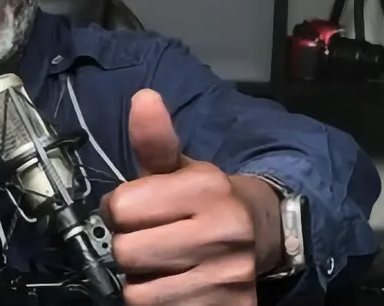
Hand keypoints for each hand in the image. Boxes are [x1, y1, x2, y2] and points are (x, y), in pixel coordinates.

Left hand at [104, 90, 259, 305]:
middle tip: (150, 237)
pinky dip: (156, 301)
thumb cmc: (205, 200)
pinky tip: (175, 284)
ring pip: (138, 289)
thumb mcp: (179, 167)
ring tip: (162, 262)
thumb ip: (155, 140)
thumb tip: (143, 97)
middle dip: (129, 244)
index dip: (119, 209)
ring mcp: (228, 277)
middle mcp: (224, 232)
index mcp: (207, 188)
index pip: (120, 208)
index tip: (137, 208)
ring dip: (141, 278)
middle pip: (126, 251)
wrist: (263, 234)